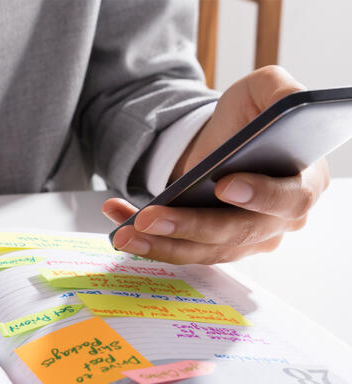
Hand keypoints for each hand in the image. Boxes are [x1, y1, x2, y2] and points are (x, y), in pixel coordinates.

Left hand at [103, 66, 329, 263]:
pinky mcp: (216, 249)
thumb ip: (282, 91)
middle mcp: (281, 220)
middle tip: (150, 217)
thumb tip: (287, 103)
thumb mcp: (265, 90)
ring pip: (204, 250)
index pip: (290, 198)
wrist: (221, 142)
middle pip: (237, 232)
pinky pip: (182, 251)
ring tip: (124, 232)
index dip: (260, 196)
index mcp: (306, 181)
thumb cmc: (248, 118)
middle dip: (189, 226)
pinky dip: (149, 241)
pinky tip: (120, 224)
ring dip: (160, 244)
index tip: (224, 186)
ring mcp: (249, 240)